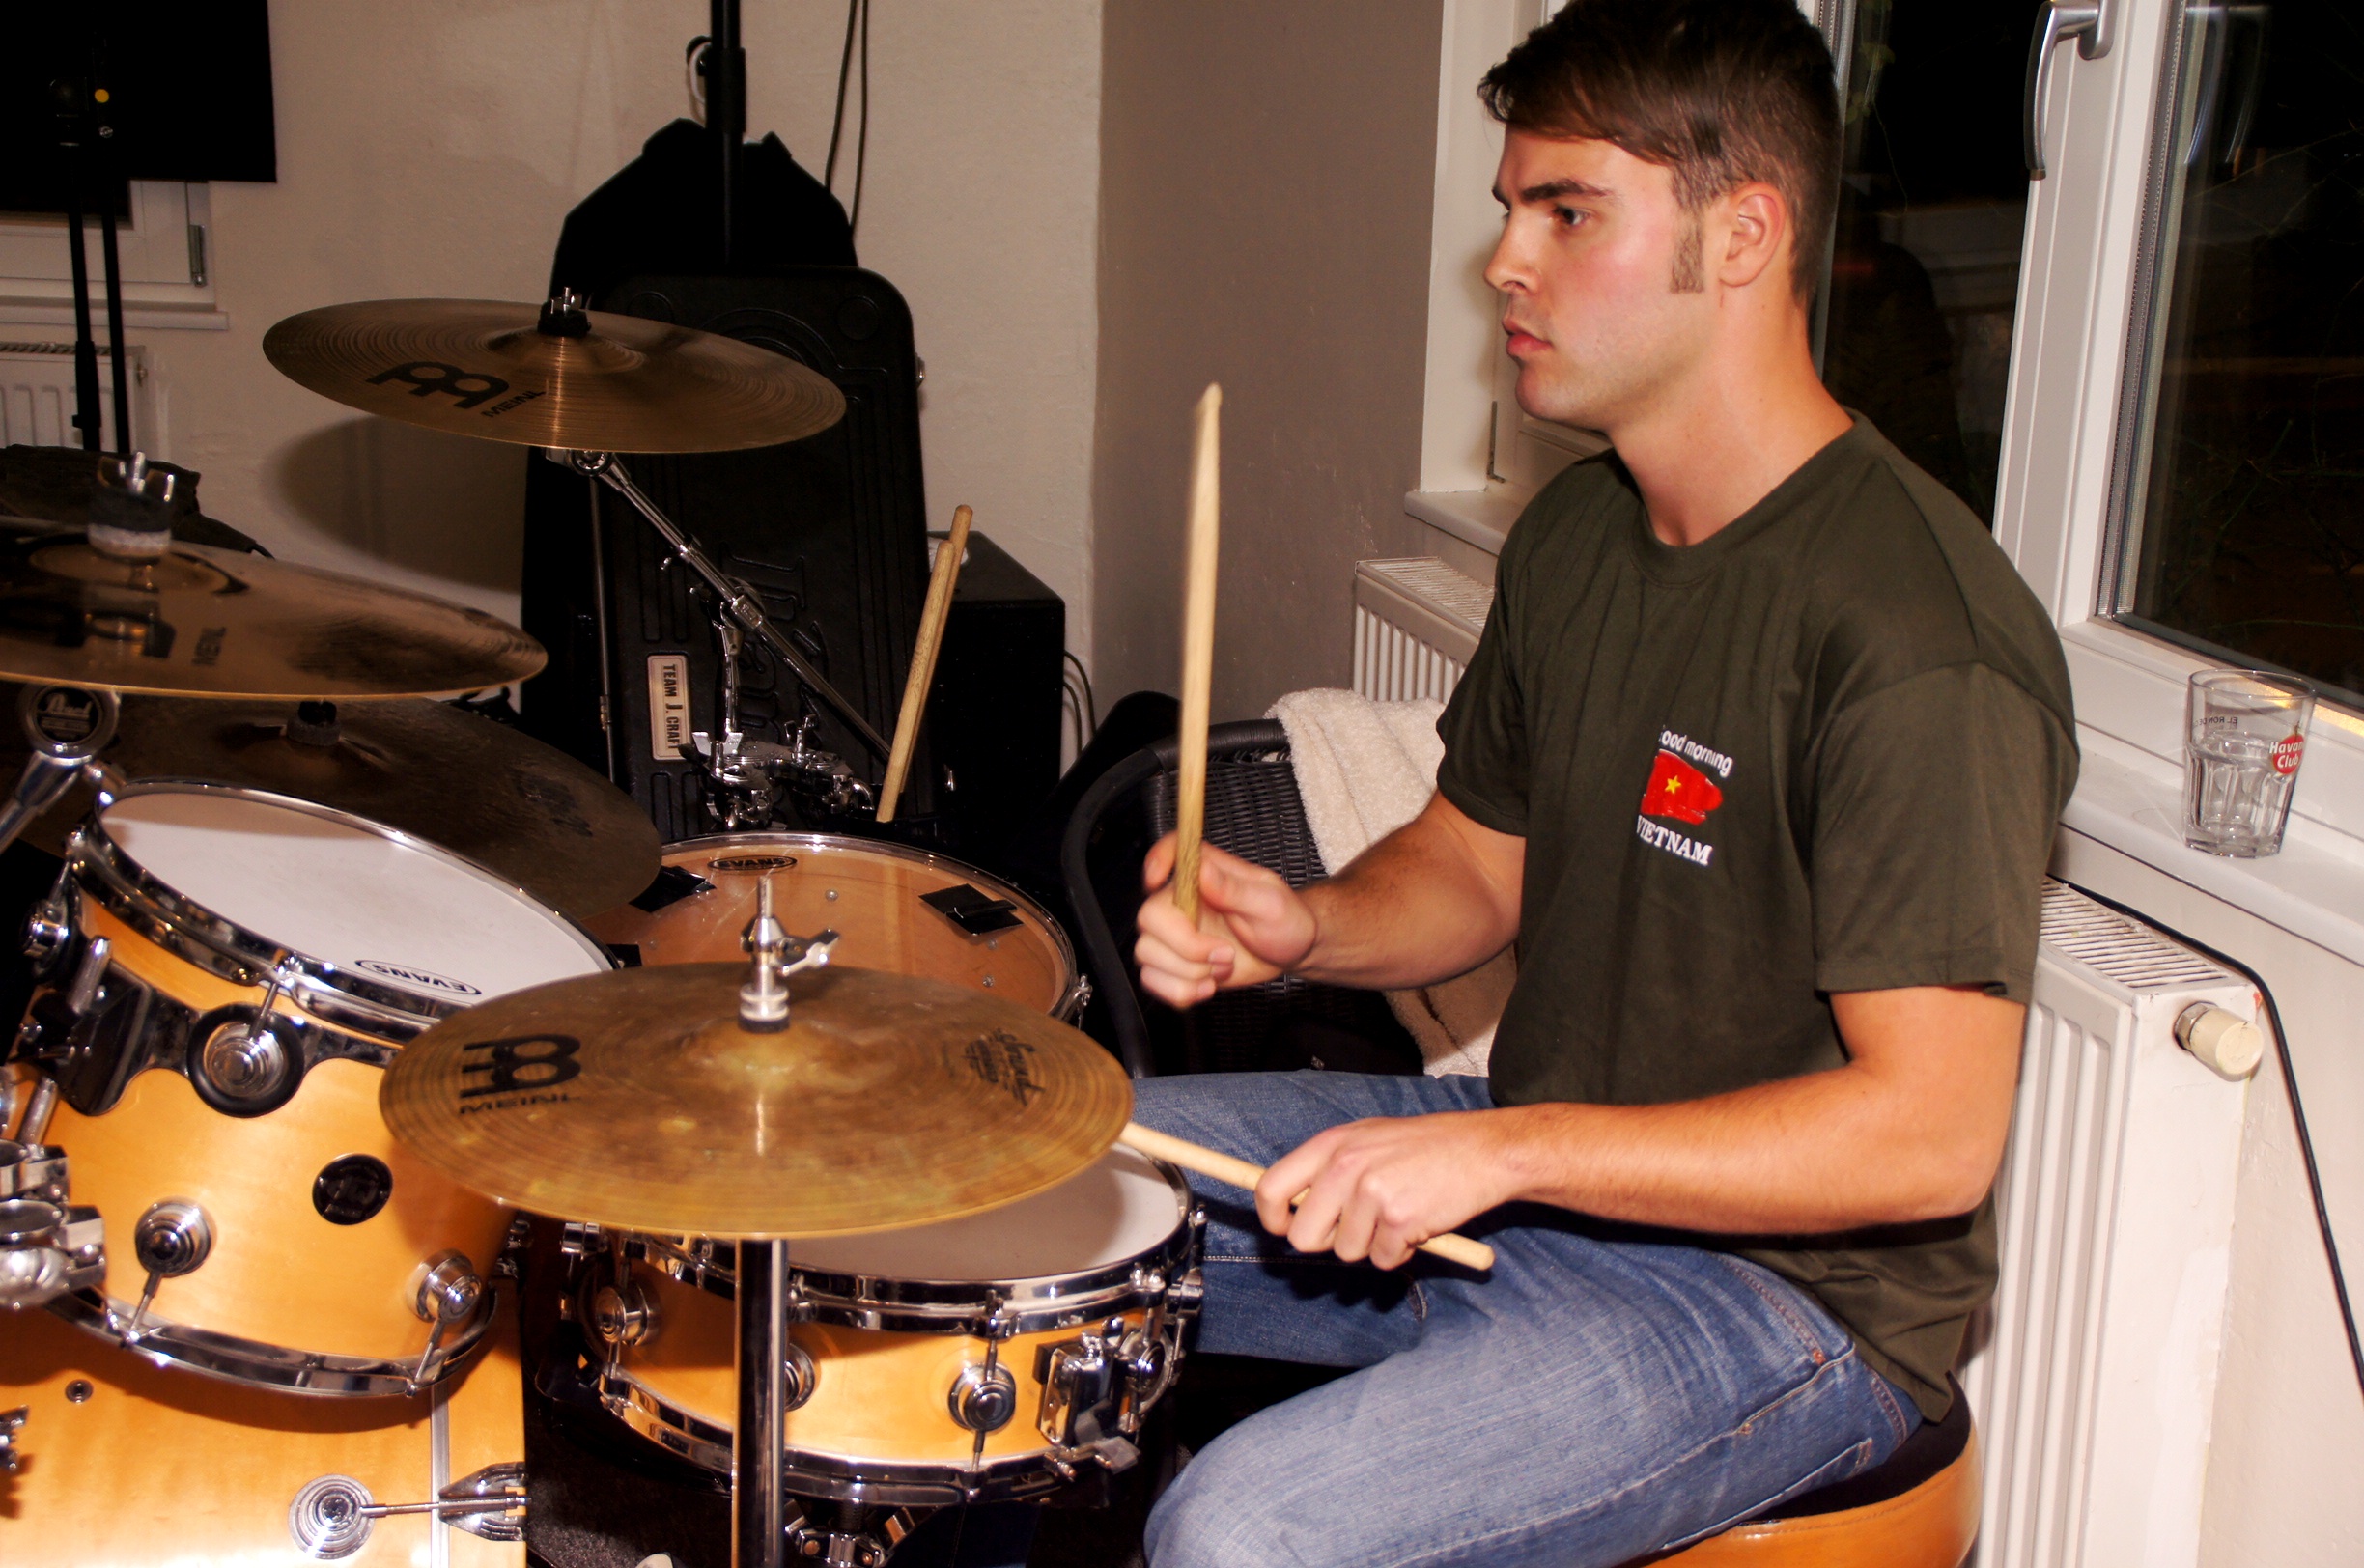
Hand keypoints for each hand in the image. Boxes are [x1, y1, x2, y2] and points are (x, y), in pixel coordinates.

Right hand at [1134, 835, 1316, 1006]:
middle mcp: (1182, 900)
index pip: (1169, 851)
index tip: (1157, 882)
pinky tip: (1207, 986)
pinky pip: (1153, 979)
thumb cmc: (1284, 921)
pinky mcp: (1173, 963)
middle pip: (1150, 917)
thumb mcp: (1269, 903)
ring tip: (1222, 967)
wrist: (1289, 954)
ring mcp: (1174, 933)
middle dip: (1186, 947)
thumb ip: (1233, 888)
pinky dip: (1180, 991)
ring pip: (1147, 953)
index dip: (1156, 861)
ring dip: (1188, 973)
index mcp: (1204, 874)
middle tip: (1224, 953)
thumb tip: (1202, 870)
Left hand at [1258, 1111, 1524, 1269]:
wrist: (1483, 1150)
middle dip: (1329, 1242)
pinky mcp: (1400, 1220)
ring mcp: (1372, 1194)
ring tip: (1398, 1214)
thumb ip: (1328, 1169)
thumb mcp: (1366, 1140)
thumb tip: (1291, 1210)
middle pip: (1303, 1236)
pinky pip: (1384, 1260)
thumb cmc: (1424, 1148)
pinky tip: (1419, 1223)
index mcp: (1330, 1144)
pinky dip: (1402, 1251)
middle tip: (1358, 1227)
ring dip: (1373, 1244)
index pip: (1270, 1189)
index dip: (1273, 1220)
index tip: (1288, 1230)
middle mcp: (1345, 1166)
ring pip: (1347, 1252)